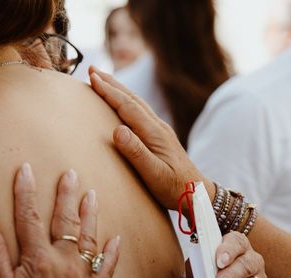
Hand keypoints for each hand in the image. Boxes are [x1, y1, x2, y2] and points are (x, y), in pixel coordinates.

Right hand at [0, 164, 120, 277]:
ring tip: (92, 195)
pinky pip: (108, 267)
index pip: (31, 217)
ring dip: (91, 214)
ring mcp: (83, 276)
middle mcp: (65, 262)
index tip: (25, 169)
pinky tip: (116, 238)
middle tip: (71, 173)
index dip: (26, 192)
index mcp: (39, 259)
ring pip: (90, 237)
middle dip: (67, 194)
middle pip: (66, 221)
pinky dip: (112, 252)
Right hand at [89, 67, 214, 208]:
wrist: (198, 194)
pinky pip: (140, 113)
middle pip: (132, 99)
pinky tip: (122, 105)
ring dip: (119, 90)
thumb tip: (117, 130)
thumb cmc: (175, 188)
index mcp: (155, 133)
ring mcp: (160, 131)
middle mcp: (158, 127)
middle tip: (93, 70)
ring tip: (103, 81)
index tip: (92, 78)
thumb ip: (136, 153)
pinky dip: (126, 103)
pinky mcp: (160, 138)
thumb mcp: (154, 174)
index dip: (109, 91)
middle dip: (111, 83)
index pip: (128, 106)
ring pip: (137, 104)